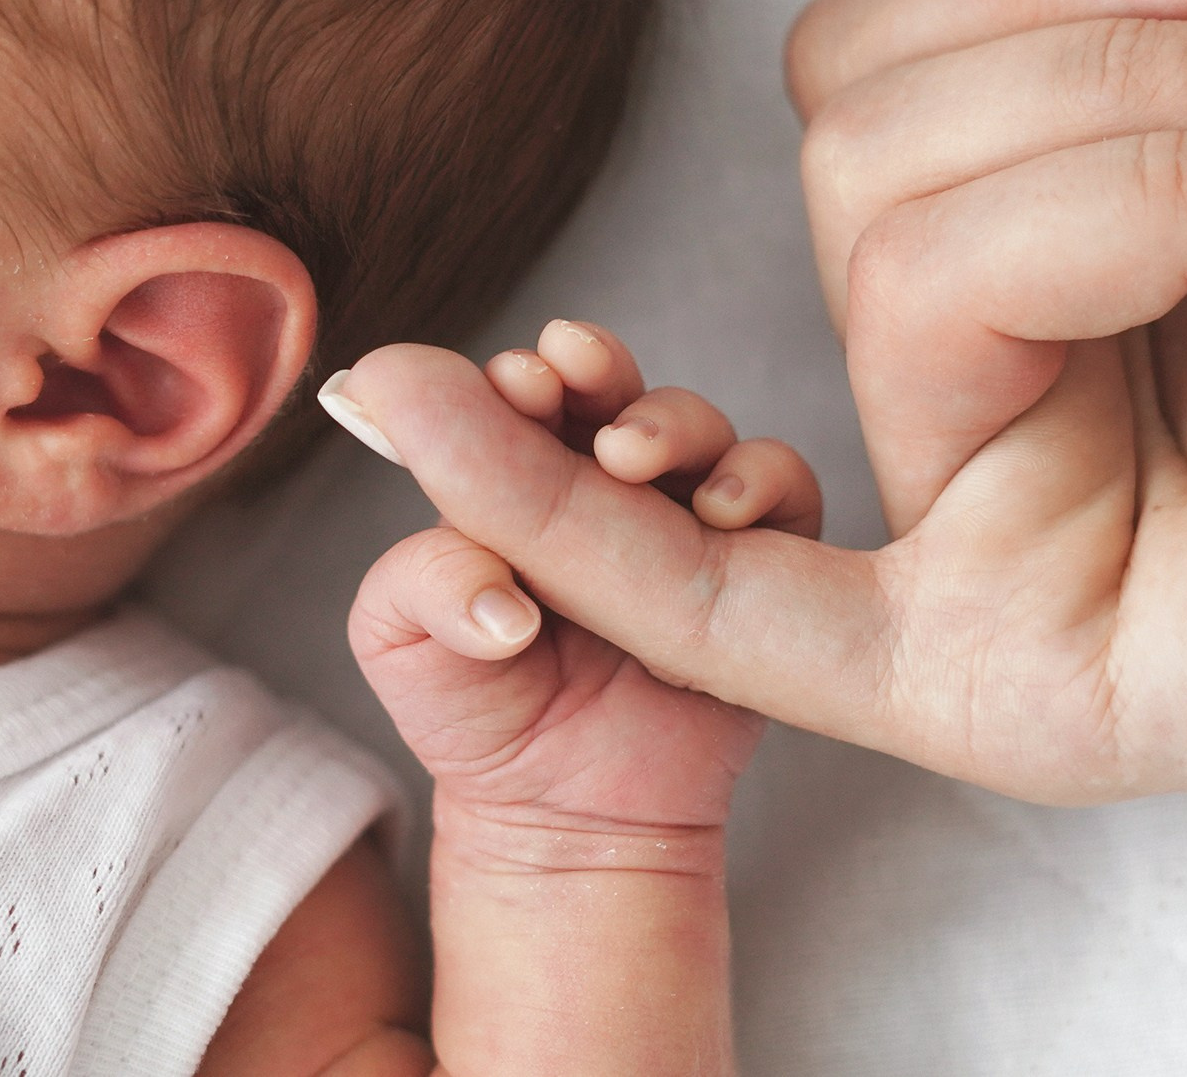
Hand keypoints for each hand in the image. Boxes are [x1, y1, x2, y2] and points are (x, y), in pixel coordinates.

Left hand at [344, 323, 818, 1074]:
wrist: (568, 819)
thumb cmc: (479, 717)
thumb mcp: (403, 644)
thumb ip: (420, 580)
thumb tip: (494, 581)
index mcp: (512, 480)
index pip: (522, 401)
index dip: (521, 380)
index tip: (516, 384)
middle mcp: (603, 485)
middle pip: (612, 391)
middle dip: (596, 367)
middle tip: (572, 368)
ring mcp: (683, 519)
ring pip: (697, 428)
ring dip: (671, 421)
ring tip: (628, 458)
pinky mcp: (759, 562)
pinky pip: (783, 493)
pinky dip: (762, 479)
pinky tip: (720, 510)